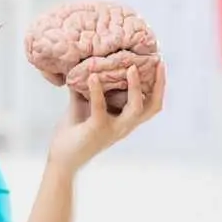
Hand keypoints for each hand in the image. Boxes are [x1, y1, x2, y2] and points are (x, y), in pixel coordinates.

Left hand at [47, 61, 165, 175]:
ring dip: (135, 86)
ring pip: (135, 108)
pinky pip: (100, 108)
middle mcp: (124, 126)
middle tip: (159, 62)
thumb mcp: (83, 105)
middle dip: (159, 84)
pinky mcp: (97, 130)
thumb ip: (86, 87)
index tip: (159, 63)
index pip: (151, 104)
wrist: (62, 158)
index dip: (159, 85)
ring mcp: (113, 129)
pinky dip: (97, 90)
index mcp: (126, 120)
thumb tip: (84, 62)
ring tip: (130, 67)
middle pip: (153, 106)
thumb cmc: (75, 132)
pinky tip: (92, 76)